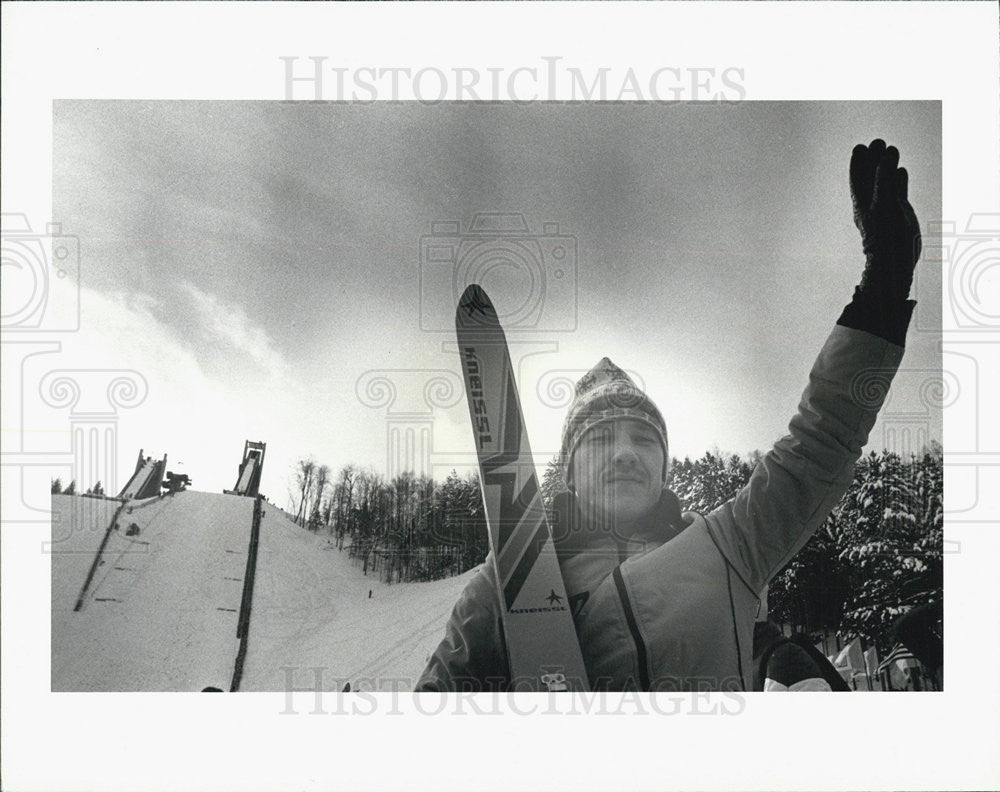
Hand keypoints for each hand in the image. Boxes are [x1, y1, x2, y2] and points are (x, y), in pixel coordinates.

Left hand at [850, 139, 921, 302]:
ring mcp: (886, 208)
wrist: (895, 260)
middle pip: (871, 177)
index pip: (857, 179)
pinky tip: (901, 171)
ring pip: (886, 183)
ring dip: (888, 166)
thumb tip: (882, 158)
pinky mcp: (899, 213)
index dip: (858, 163)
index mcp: (862, 203)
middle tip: (878, 142)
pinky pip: (898, 192)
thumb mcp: (882, 205)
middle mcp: (872, 204)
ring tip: (891, 149)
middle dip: (874, 160)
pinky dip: (899, 180)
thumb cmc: (885, 235)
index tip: (859, 148)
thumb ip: (882, 181)